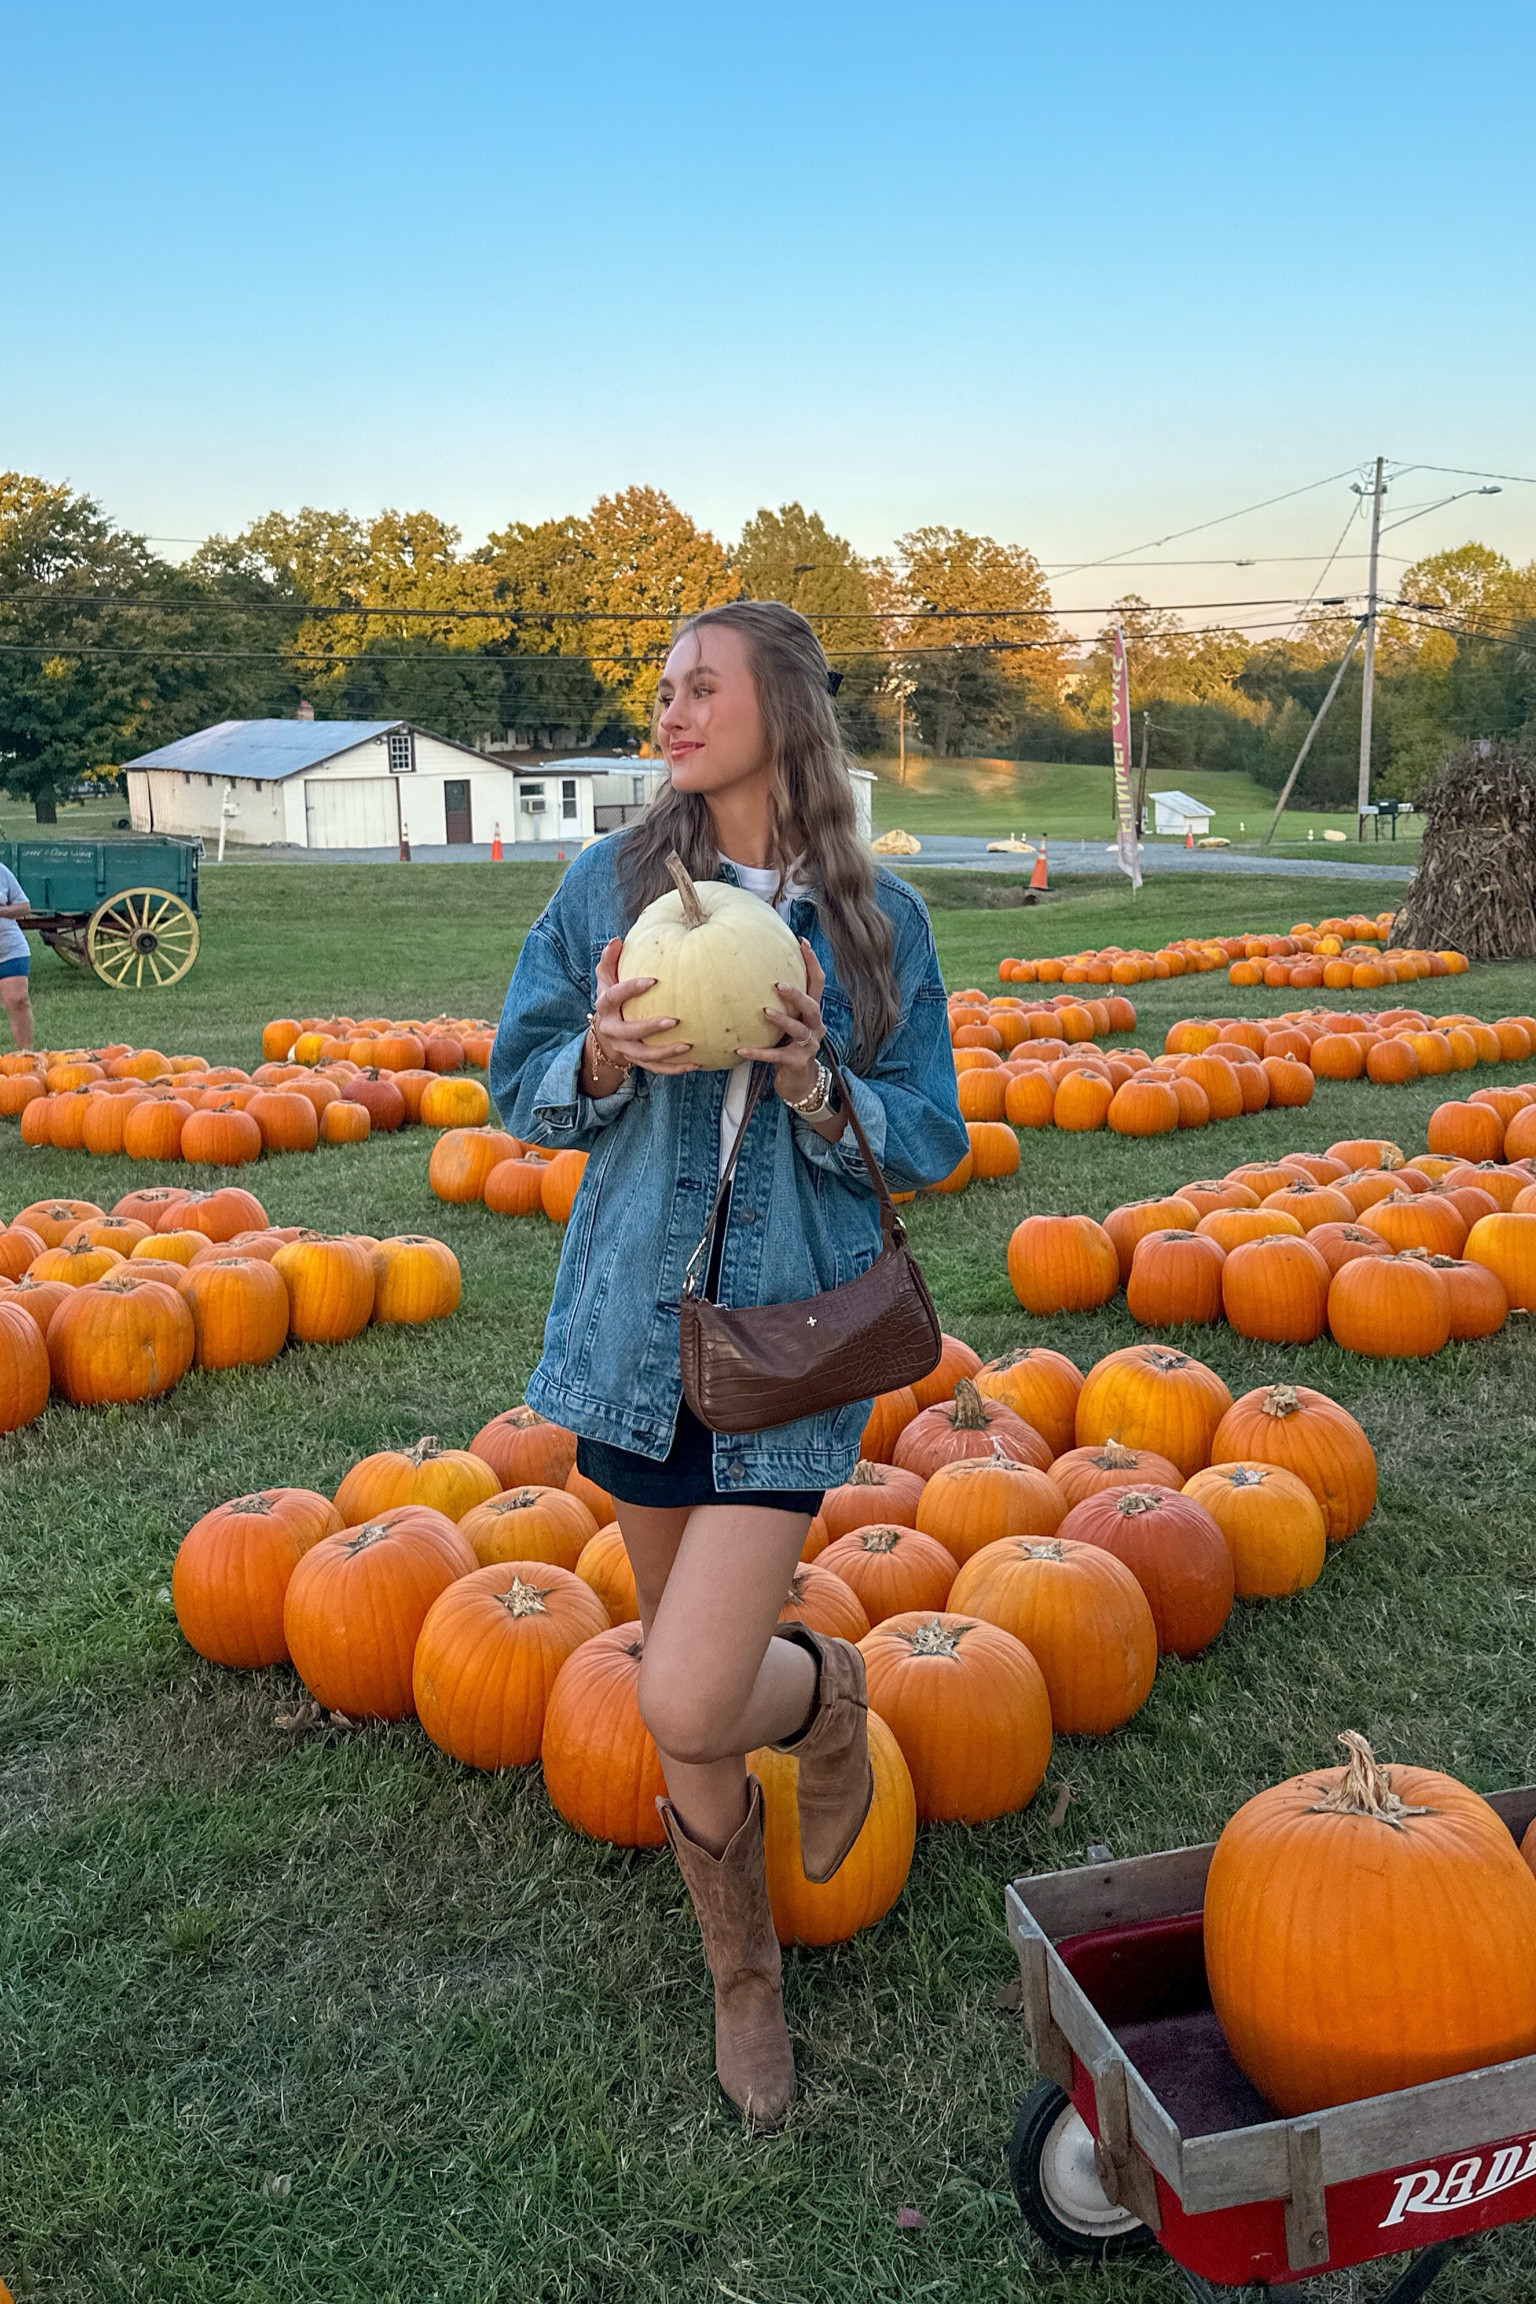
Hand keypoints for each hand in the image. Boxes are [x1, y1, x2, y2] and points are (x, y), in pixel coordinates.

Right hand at [588, 936, 696, 1077]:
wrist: (606, 1032)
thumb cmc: (612, 997)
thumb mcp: (606, 978)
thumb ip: (610, 960)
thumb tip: (617, 940)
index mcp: (604, 1007)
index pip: (614, 997)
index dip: (631, 989)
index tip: (654, 980)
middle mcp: (611, 1030)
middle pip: (629, 1032)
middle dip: (650, 1028)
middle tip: (674, 1020)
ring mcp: (624, 1048)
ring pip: (644, 1055)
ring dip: (666, 1052)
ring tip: (688, 1046)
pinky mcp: (636, 1061)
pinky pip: (655, 1068)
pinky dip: (674, 1068)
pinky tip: (694, 1063)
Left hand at [738, 940, 826, 1104]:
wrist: (800, 1081)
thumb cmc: (789, 1045)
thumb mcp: (788, 1021)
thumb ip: (780, 1002)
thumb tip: (752, 973)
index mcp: (813, 1012)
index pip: (817, 982)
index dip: (812, 962)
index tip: (801, 942)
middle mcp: (815, 1026)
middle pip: (812, 1005)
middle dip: (797, 994)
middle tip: (778, 984)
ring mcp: (808, 1045)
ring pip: (798, 1029)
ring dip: (782, 1019)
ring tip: (765, 1012)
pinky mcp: (796, 1061)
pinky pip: (775, 1055)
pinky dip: (757, 1052)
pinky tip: (740, 1049)